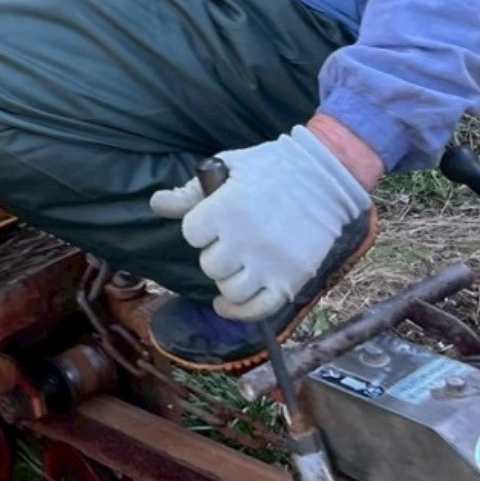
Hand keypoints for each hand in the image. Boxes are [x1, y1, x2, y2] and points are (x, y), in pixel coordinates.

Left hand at [148, 126, 373, 322]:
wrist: (323, 179)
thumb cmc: (269, 168)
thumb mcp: (226, 168)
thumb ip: (190, 192)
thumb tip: (157, 204)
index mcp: (226, 211)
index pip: (192, 234)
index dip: (198, 229)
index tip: (209, 222)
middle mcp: (246, 242)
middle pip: (210, 265)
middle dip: (212, 254)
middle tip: (225, 243)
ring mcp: (271, 265)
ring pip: (231, 291)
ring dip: (227, 280)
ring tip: (233, 267)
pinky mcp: (292, 281)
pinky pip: (260, 310)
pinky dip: (241, 312)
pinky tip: (228, 304)